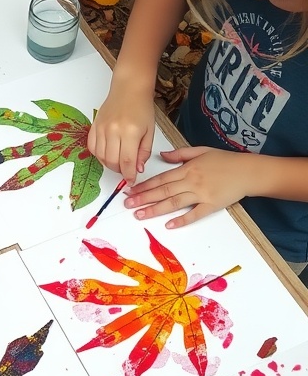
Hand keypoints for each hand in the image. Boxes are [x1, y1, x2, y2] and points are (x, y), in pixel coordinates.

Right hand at [88, 82, 154, 183]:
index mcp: (131, 132)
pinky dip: (99, 155)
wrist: (129, 88)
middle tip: (126, 169)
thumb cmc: (142, 108)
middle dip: (120, 170)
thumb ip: (144, 152)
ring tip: (118, 161)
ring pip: (101, 157)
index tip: (131, 181)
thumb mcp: (150, 131)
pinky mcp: (94, 125)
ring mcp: (102, 128)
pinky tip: (107, 153)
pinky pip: (92, 147)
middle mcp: (114, 130)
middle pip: (112, 161)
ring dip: (109, 164)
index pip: (127, 161)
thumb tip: (138, 169)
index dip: (129, 175)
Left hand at [123, 147, 251, 226]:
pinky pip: (194, 214)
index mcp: (187, 168)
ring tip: (140, 215)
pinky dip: (181, 220)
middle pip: (163, 191)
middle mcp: (191, 181)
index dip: (144, 185)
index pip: (161, 178)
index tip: (130, 191)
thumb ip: (180, 154)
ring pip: (174, 203)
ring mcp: (201, 194)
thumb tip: (163, 156)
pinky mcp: (211, 205)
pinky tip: (169, 225)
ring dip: (155, 209)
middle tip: (127, 205)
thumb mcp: (201, 150)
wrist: (248, 171)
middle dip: (143, 198)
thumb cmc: (226, 160)